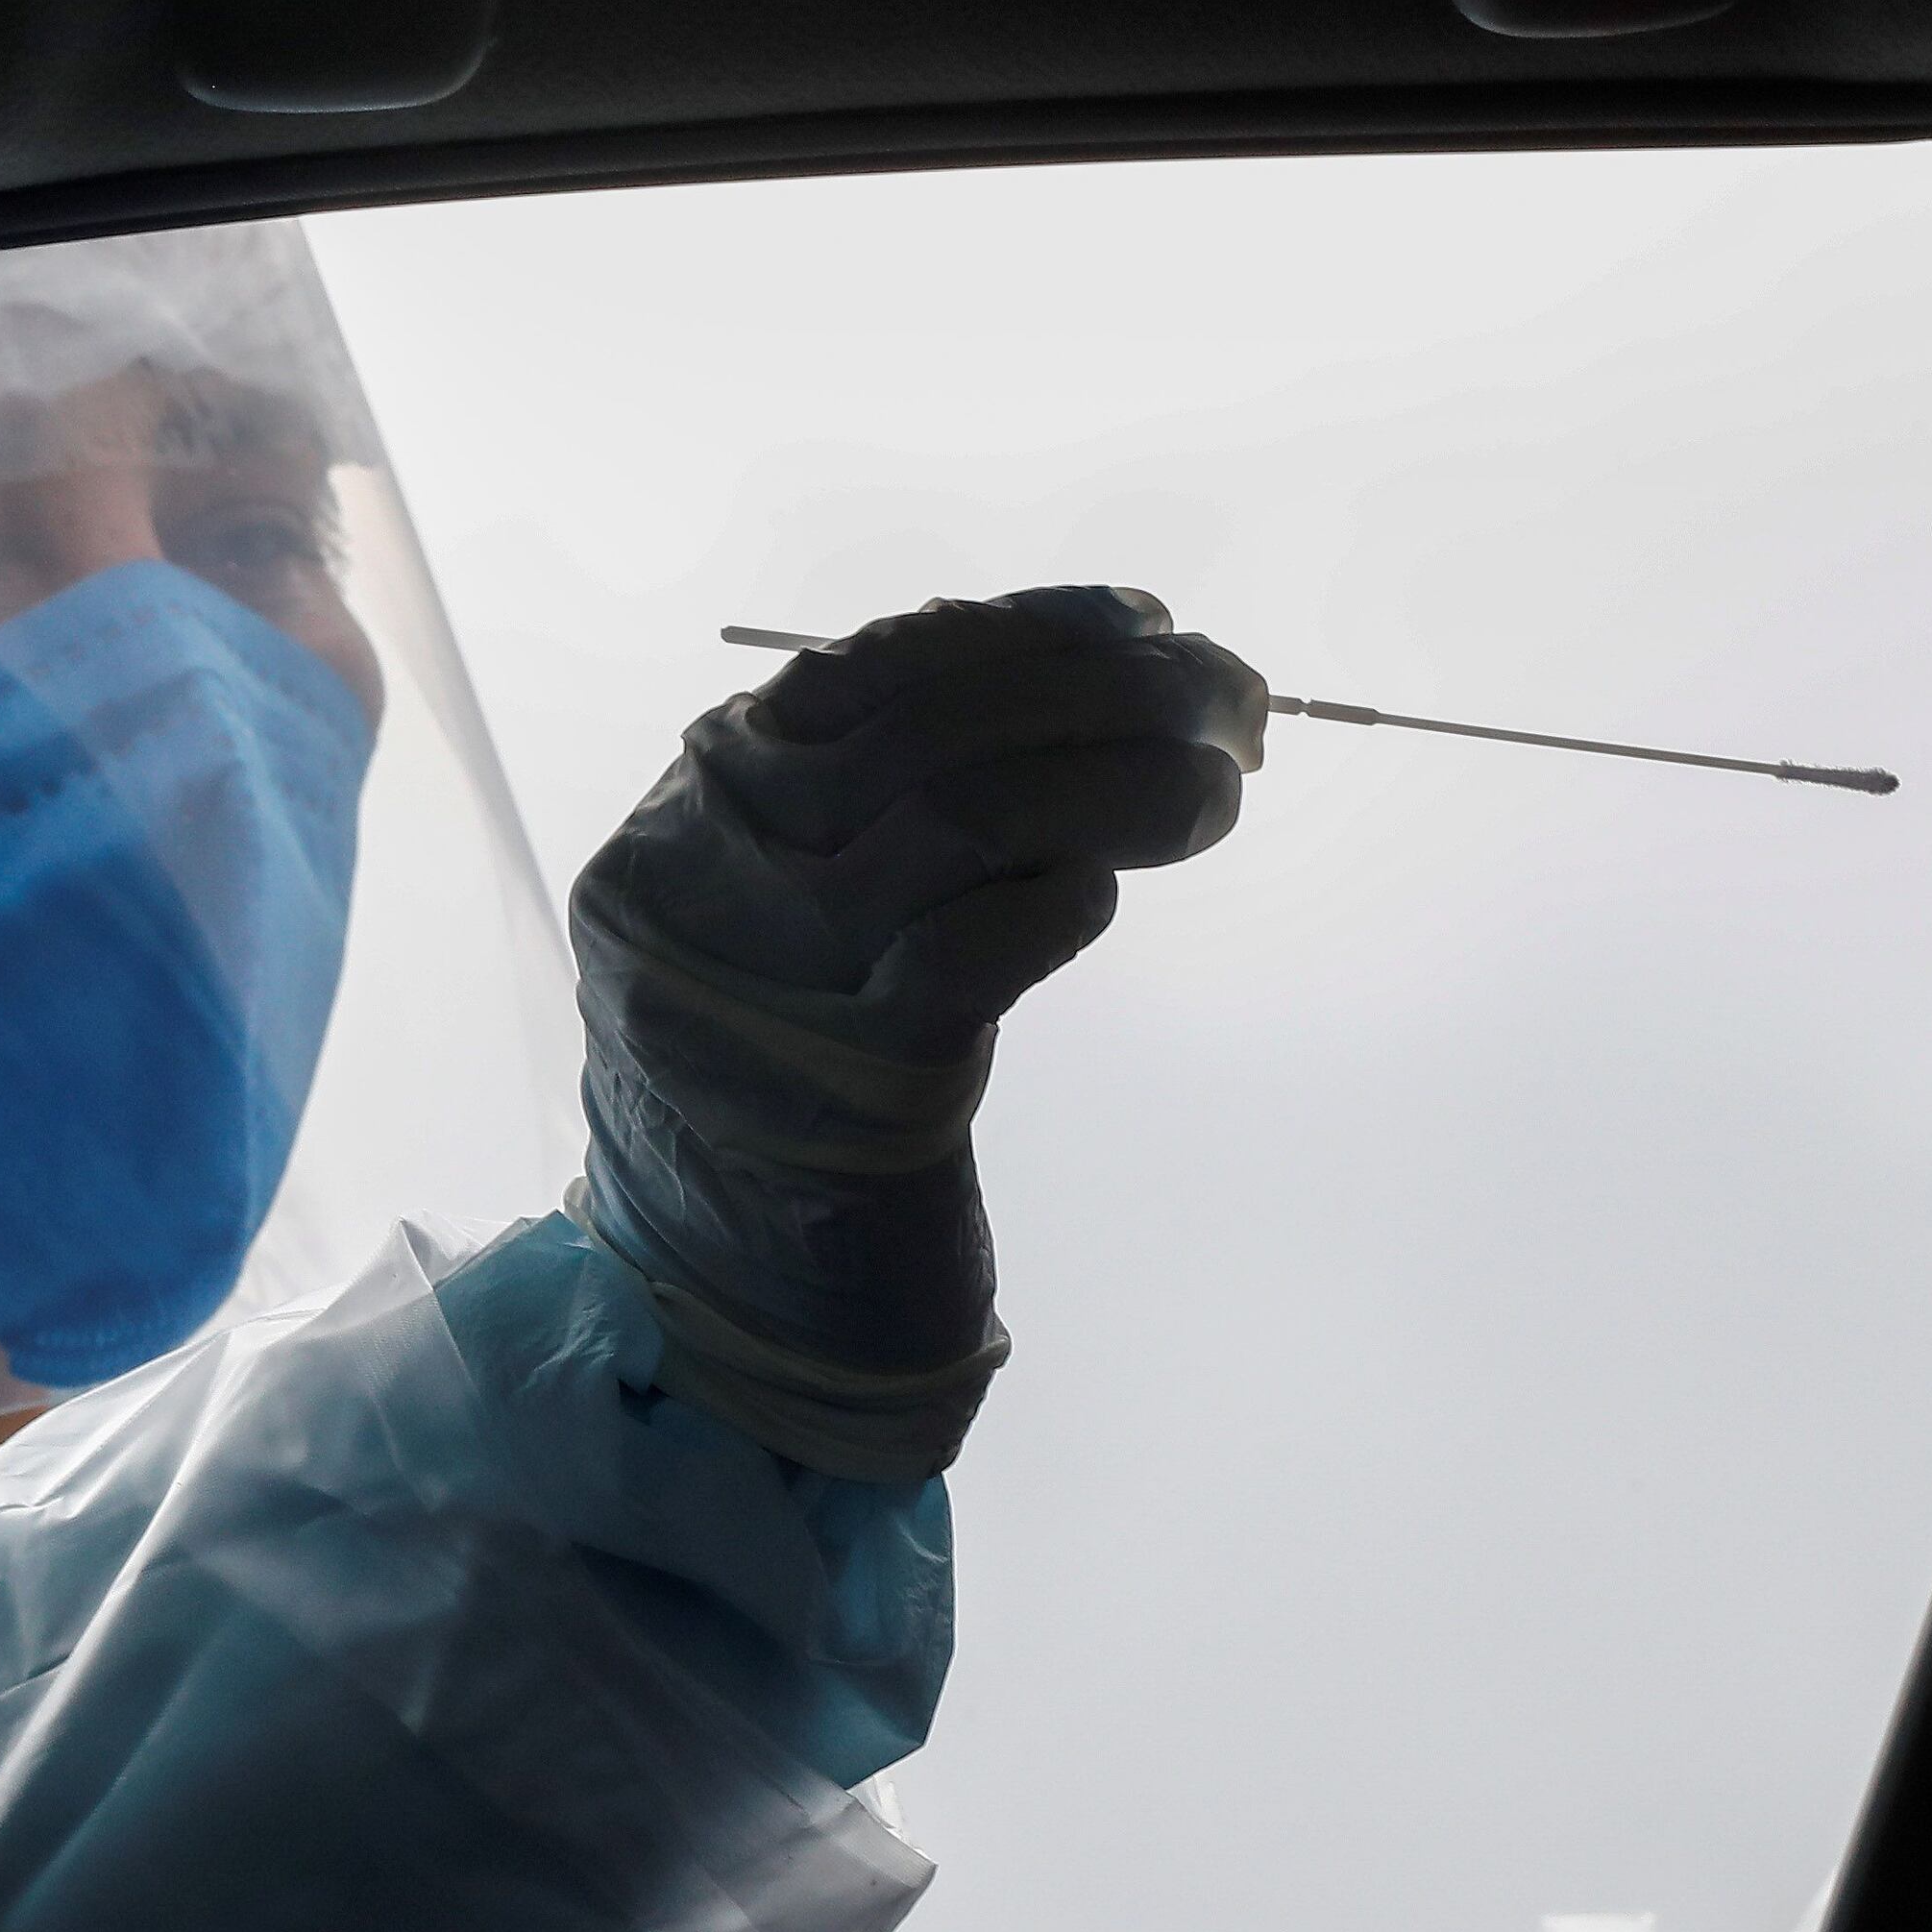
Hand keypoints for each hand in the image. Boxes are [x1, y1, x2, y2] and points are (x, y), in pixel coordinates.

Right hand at [568, 585, 1265, 1478]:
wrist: (719, 1309)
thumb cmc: (792, 1094)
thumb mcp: (814, 917)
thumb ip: (900, 800)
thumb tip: (1103, 662)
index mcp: (695, 814)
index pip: (868, 670)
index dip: (1021, 633)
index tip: (1144, 622)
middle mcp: (706, 875)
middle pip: (929, 727)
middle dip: (1104, 691)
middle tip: (1236, 692)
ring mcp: (770, 979)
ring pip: (958, 816)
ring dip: (1119, 780)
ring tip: (1225, 782)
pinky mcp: (849, 1087)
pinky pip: (969, 952)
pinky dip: (1059, 900)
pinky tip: (1109, 894)